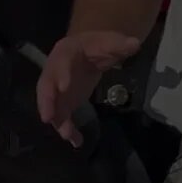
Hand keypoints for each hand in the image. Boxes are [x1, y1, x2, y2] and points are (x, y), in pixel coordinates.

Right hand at [36, 31, 140, 147]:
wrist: (87, 51)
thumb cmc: (95, 45)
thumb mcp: (108, 41)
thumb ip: (120, 44)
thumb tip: (135, 44)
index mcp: (65, 52)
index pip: (60, 62)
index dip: (61, 73)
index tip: (65, 86)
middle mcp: (55, 72)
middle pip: (46, 87)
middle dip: (47, 102)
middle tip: (47, 117)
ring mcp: (58, 90)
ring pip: (53, 106)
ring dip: (58, 121)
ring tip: (67, 134)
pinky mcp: (65, 102)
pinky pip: (63, 117)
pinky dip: (69, 129)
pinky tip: (77, 141)